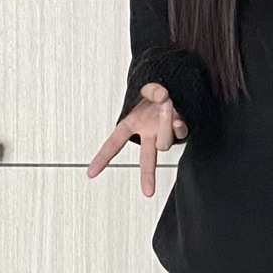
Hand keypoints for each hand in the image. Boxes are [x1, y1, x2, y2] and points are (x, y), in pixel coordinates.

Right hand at [86, 82, 186, 196]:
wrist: (174, 80)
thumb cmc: (155, 86)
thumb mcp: (148, 84)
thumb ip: (153, 90)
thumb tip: (162, 97)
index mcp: (132, 122)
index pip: (114, 142)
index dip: (102, 157)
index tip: (91, 172)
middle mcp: (148, 131)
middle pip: (147, 157)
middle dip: (147, 175)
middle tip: (147, 192)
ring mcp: (164, 132)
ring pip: (164, 142)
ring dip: (164, 125)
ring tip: (166, 106)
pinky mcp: (179, 129)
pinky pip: (180, 134)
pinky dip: (179, 127)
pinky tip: (177, 119)